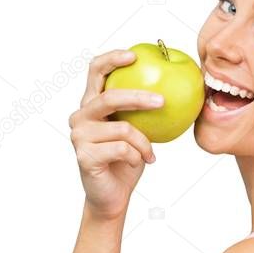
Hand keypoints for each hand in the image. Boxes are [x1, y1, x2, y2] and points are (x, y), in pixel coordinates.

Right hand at [69, 49, 162, 219]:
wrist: (112, 196)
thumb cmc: (126, 162)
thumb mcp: (137, 131)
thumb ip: (142, 111)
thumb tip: (175, 87)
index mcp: (91, 105)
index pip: (95, 71)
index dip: (112, 59)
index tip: (135, 56)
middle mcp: (80, 117)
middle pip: (109, 97)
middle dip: (138, 97)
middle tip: (162, 101)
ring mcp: (79, 136)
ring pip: (123, 129)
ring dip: (143, 143)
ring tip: (150, 154)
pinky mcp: (84, 155)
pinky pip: (123, 149)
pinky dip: (138, 156)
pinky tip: (141, 163)